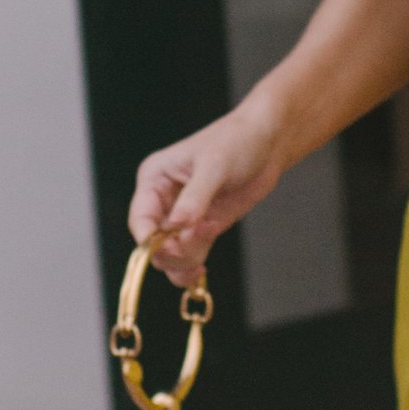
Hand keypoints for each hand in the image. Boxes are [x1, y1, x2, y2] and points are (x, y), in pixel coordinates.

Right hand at [129, 101, 285, 284]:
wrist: (268, 143)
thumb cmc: (237, 141)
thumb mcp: (214, 166)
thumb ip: (196, 198)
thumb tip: (179, 225)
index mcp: (154, 179)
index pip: (140, 219)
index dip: (150, 240)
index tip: (171, 249)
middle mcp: (163, 200)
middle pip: (153, 243)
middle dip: (173, 250)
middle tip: (203, 234)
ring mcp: (183, 217)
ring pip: (169, 255)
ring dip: (185, 261)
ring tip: (211, 233)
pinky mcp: (202, 227)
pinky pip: (188, 256)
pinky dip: (193, 266)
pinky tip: (204, 267)